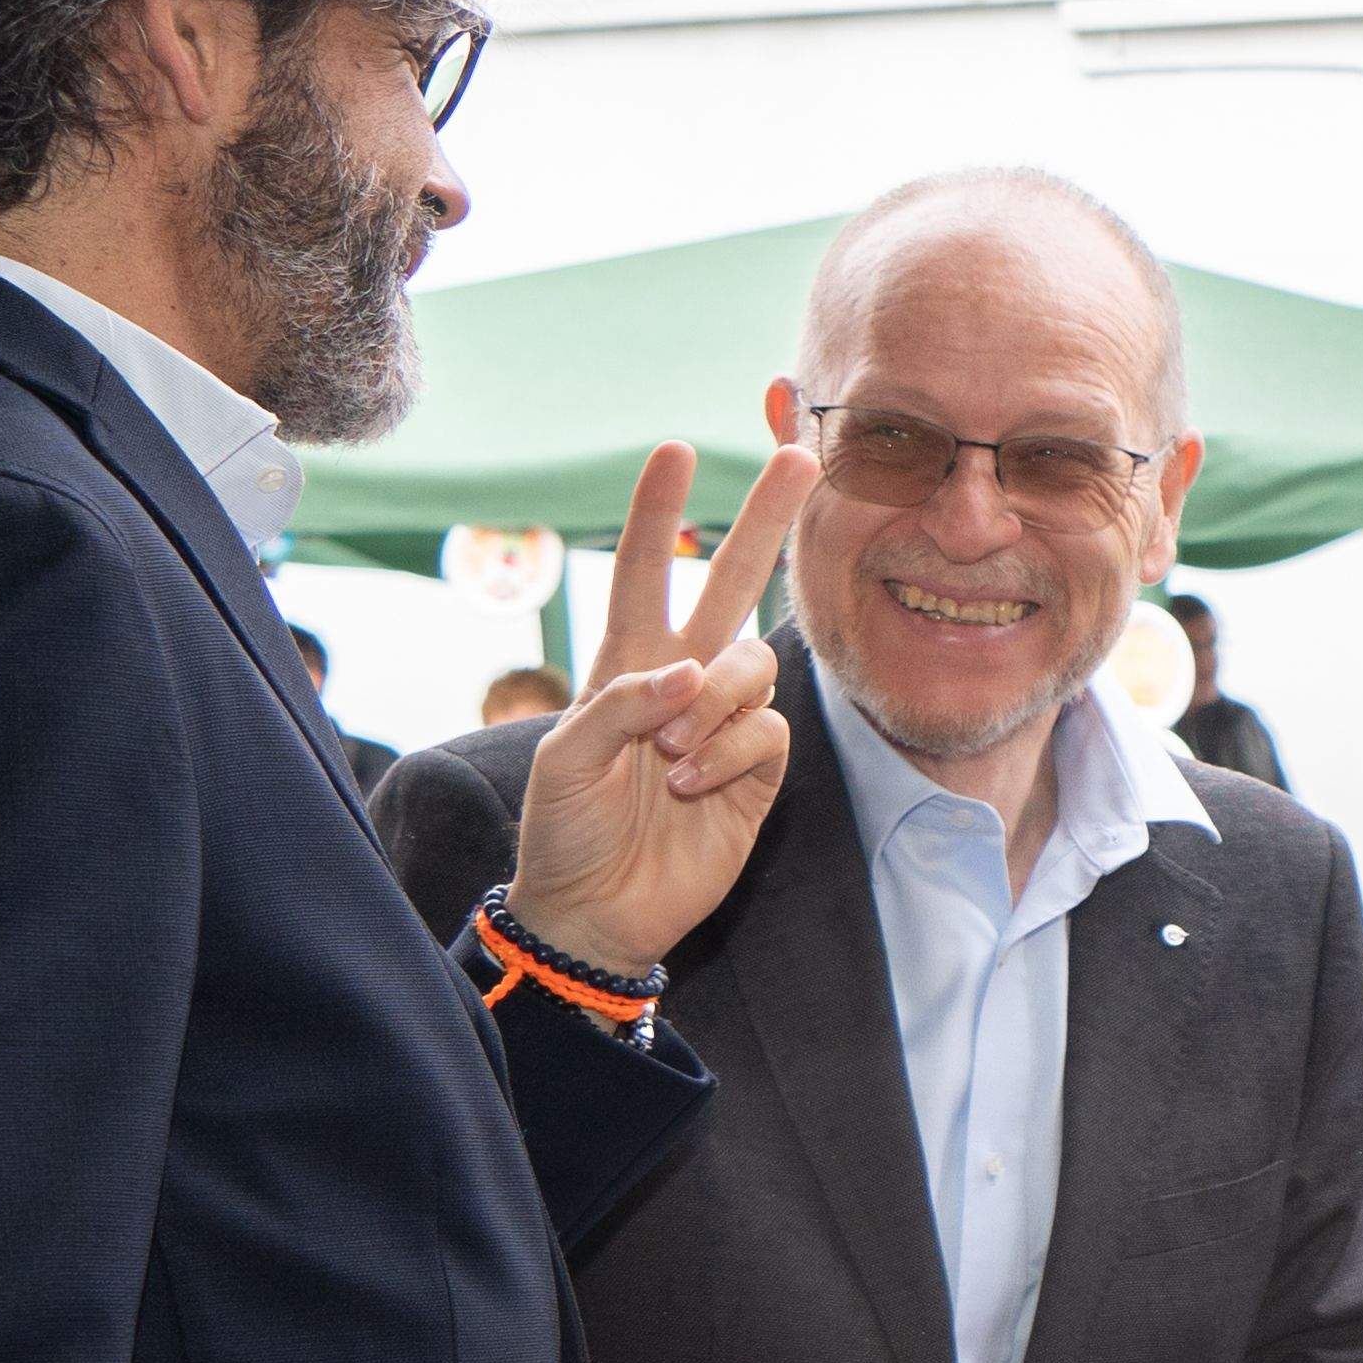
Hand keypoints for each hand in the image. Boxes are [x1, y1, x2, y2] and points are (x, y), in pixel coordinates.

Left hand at [506, 442, 803, 972]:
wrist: (596, 910)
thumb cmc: (564, 828)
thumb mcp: (564, 757)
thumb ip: (623, 703)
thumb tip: (691, 671)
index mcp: (626, 665)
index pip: (644, 572)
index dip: (658, 513)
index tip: (673, 452)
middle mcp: (682, 683)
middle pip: (732, 584)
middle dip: (763, 521)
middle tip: (798, 457)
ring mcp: (723, 725)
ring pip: (754, 666)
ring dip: (712, 706)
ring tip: (669, 757)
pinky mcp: (756, 772)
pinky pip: (768, 732)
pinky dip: (730, 753)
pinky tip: (691, 787)